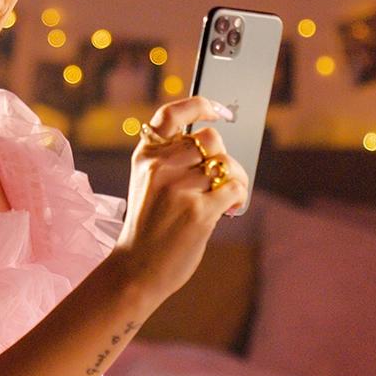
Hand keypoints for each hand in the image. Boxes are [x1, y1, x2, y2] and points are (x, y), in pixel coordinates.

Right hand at [112, 96, 248, 304]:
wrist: (136, 270)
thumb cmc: (147, 228)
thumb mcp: (146, 185)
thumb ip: (170, 161)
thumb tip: (215, 149)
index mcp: (145, 157)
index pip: (171, 115)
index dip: (199, 105)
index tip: (219, 111)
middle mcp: (159, 167)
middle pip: (209, 140)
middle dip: (224, 158)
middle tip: (225, 177)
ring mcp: (178, 188)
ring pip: (226, 164)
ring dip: (237, 178)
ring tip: (230, 196)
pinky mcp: (199, 210)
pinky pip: (234, 188)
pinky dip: (240, 196)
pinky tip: (231, 209)